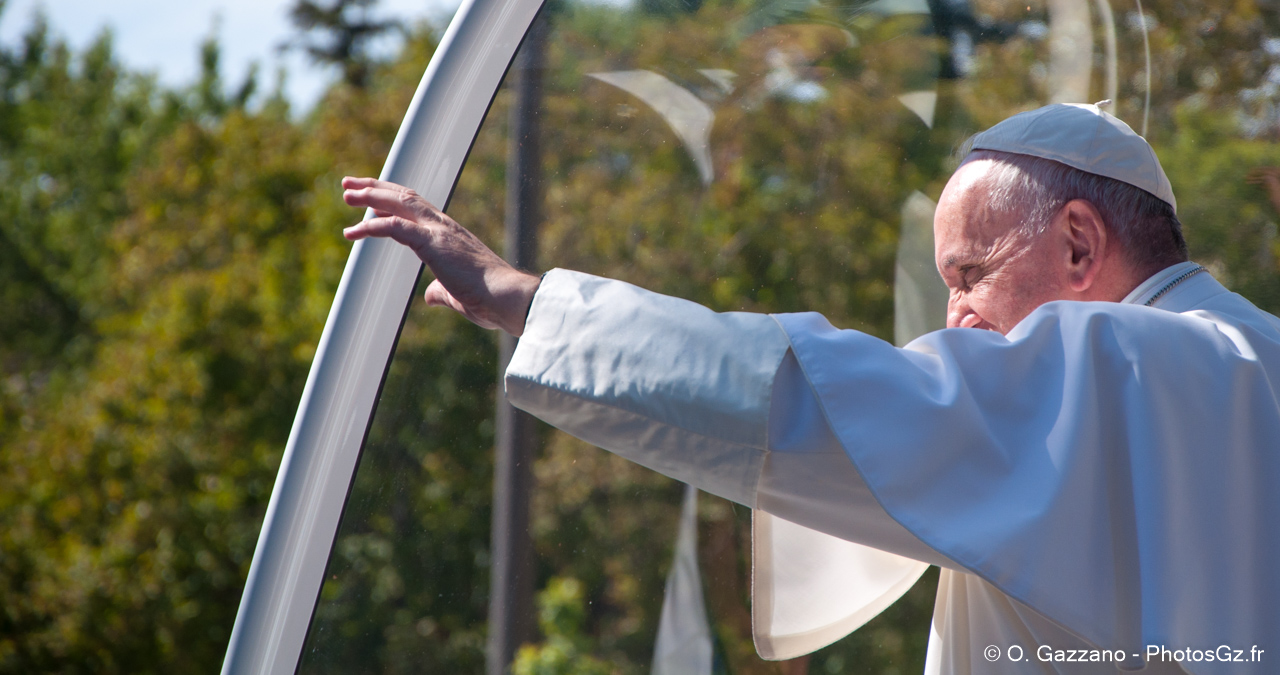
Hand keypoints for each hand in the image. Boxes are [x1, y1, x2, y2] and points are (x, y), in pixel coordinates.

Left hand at [341, 176, 540, 335]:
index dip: (390, 201)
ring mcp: (439, 232)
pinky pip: (397, 227)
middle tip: (350, 185)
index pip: (415, 208)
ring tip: (347, 194)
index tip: (369, 201)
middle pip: (404, 197)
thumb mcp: (457, 295)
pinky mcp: (434, 243)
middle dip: (375, 189)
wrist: (508, 298)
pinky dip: (373, 226)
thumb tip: (431, 296)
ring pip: (399, 203)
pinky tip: (354, 230)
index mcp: (448, 235)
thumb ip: (441, 292)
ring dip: (370, 197)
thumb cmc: (488, 300)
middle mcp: (443, 226)